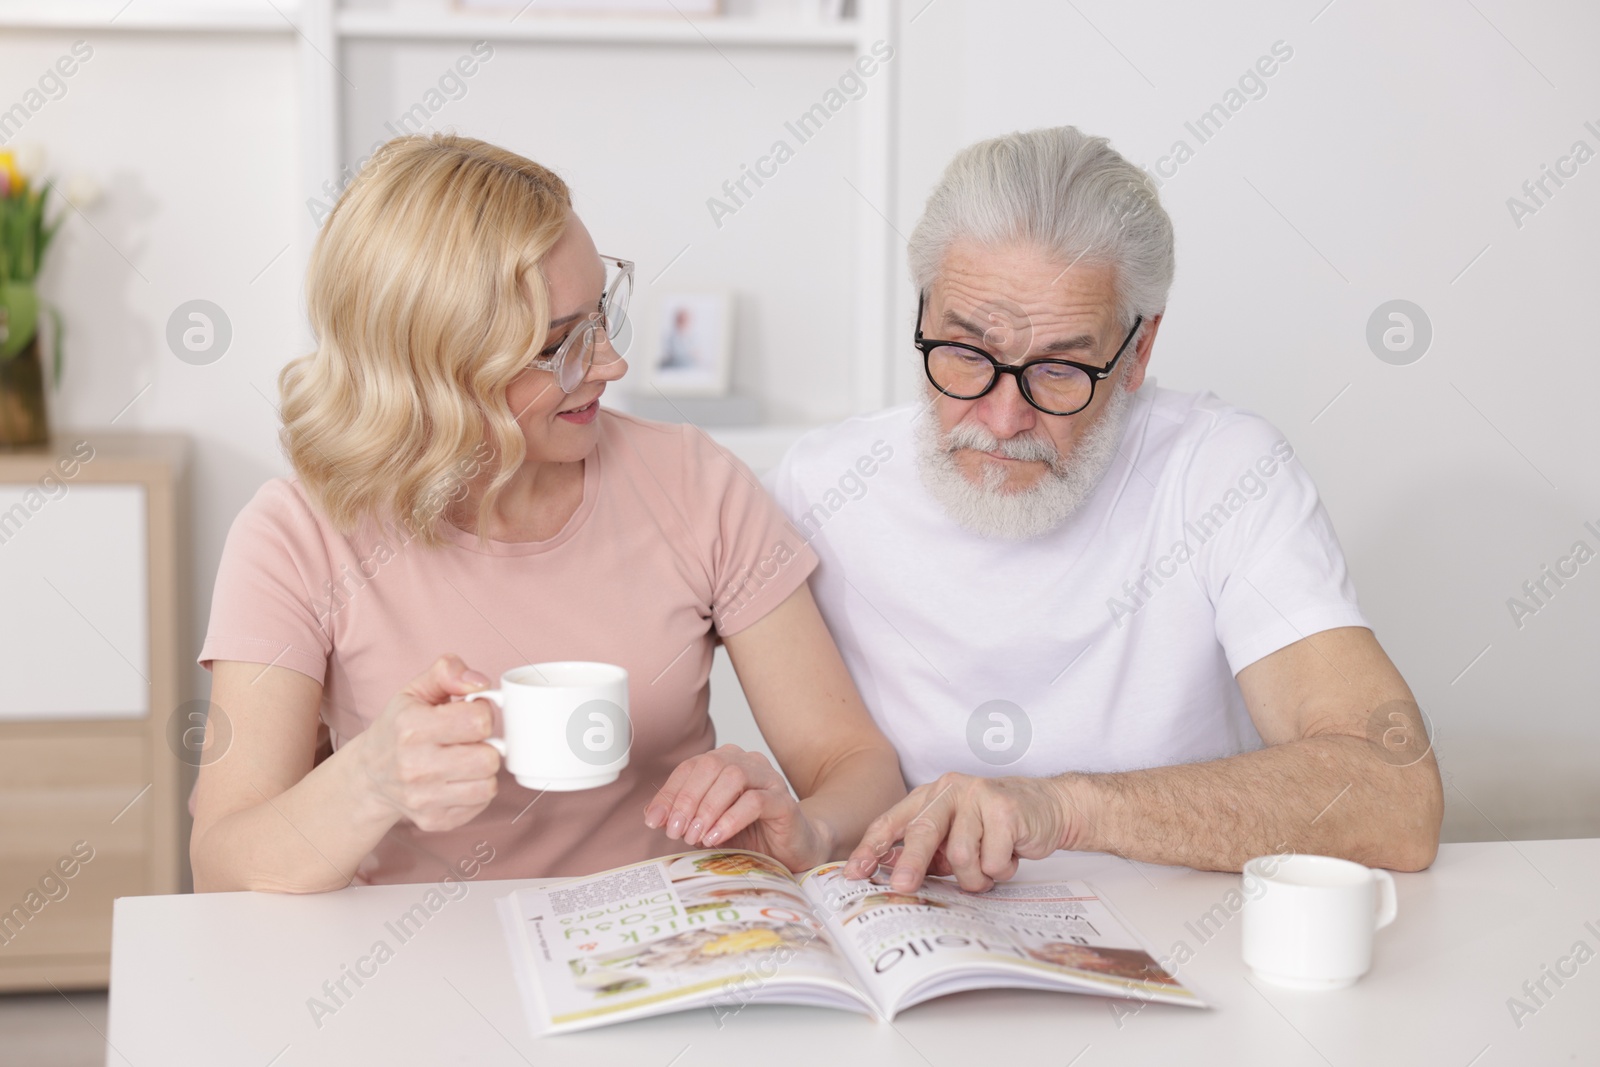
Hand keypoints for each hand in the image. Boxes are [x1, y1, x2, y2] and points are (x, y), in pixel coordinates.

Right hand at [353, 654, 501, 832]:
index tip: (470, 713)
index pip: (478, 721)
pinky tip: (458, 779)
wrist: (370, 774)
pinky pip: (480, 805)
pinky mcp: (433, 821)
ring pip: (488, 786)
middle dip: (486, 744)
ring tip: (465, 759)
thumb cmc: (398, 728)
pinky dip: (476, 791)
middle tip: (470, 740)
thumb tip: (480, 683)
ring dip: (483, 770)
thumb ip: (447, 672)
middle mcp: (414, 767)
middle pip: (488, 758)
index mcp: (411, 728)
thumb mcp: (416, 690)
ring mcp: (423, 799)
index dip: (482, 712)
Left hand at [644, 745, 831, 871]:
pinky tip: (716, 837)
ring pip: (732, 777)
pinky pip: (755, 801)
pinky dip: (730, 819)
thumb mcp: (709, 826)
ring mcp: (768, 779)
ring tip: (696, 837)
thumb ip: (685, 817)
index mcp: (726, 763)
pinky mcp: (784, 801)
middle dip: (687, 800)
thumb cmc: (752, 835)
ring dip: (708, 809)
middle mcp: (747, 763)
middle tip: (677, 831)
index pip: (691, 767)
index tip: (654, 820)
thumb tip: (654, 816)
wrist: (793, 850)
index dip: (669, 792)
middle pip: (710, 766)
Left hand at [842, 773, 1078, 892]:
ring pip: (961, 855)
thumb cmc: (995, 826)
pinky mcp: (1004, 809)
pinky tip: (1009, 855)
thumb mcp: (957, 834)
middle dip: (911, 864)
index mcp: (930, 796)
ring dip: (975, 877)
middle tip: (902, 888)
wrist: (1049, 807)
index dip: (872, 848)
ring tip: (988, 869)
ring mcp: (978, 796)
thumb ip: (930, 850)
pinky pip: (991, 859)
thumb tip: (896, 880)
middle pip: (922, 831)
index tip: (855, 873)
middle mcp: (950, 790)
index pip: (892, 821)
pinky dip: (999, 869)